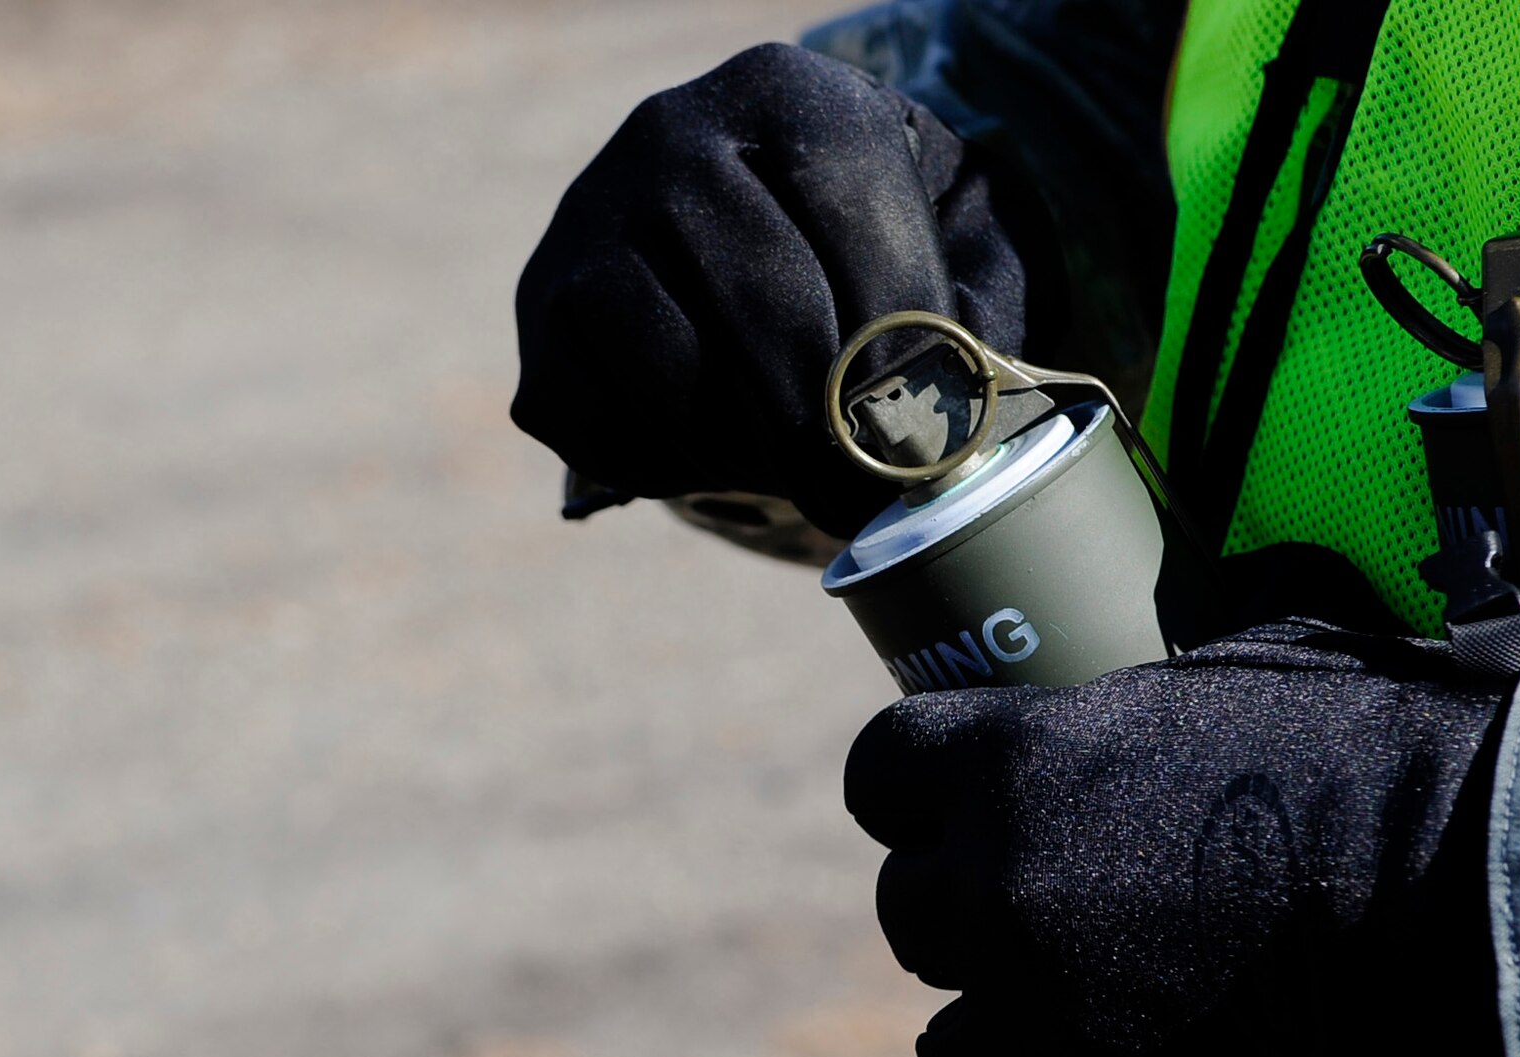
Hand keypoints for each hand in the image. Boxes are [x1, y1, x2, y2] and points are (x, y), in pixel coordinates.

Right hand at [511, 43, 1026, 537]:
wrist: (749, 235)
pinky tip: (726, 452)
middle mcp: (667, 137)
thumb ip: (978, 316)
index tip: (931, 439)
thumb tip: (940, 424)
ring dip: (752, 454)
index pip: (849, 208)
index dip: (899, 336)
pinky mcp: (541, 316)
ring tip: (806, 474)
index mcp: (784, 91)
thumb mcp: (953, 240)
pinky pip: (603, 424)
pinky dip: (674, 466)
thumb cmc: (873, 248)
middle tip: (872, 502)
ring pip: (675, 376)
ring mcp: (587, 227)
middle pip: (757, 301)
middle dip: (829, 427)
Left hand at [845, 621, 1512, 1056]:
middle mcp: (1003, 894)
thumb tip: (1092, 717)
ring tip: (1076, 1016)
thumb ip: (1117, 712)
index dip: (915, 791)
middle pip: (907, 913)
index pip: (878, 774)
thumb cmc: (1383, 755)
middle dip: (965, 909)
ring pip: (951, 1052)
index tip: (947, 803)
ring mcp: (1055, 1022)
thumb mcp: (1227, 682)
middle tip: (1045, 908)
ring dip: (1001, 1031)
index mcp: (1013, 767)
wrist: (1497, 887)